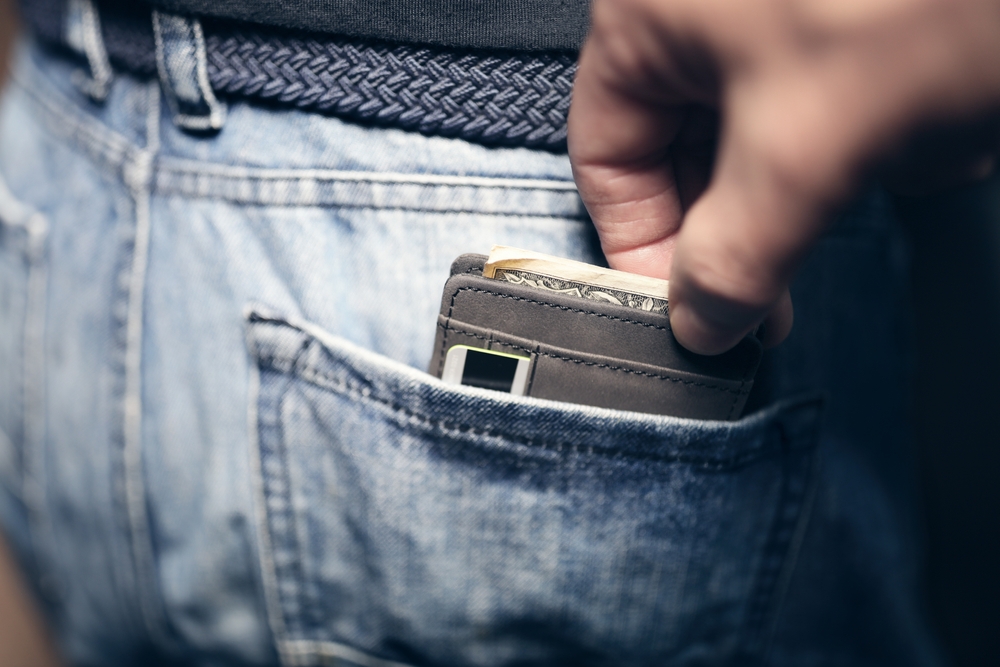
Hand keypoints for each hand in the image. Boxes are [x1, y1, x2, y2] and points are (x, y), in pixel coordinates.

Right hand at [568, 0, 999, 353]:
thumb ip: (733, 255)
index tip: (691, 313)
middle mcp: (699, 12)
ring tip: (883, 171)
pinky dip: (866, 139)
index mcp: (648, 17)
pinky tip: (923, 136)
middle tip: (774, 296)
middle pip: (681, 153)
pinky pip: (823, 107)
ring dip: (818, 179)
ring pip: (760, 137)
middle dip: (745, 219)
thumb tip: (698, 326)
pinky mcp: (840, 27)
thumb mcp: (804, 146)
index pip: (607, 157)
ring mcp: (771, 18)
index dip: (642, 246)